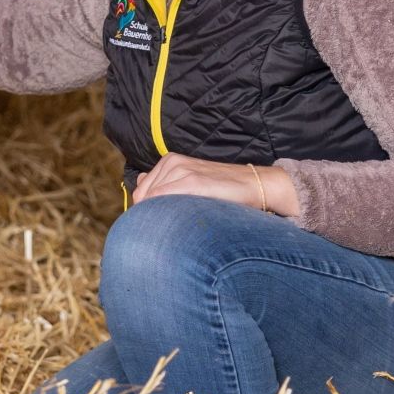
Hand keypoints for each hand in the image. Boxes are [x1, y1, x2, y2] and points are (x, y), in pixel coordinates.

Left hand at [132, 153, 297, 215]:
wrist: (253, 185)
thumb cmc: (221, 190)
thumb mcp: (189, 180)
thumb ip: (163, 182)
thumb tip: (140, 182)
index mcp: (169, 161)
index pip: (140, 192)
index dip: (144, 212)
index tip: (153, 227)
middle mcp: (172, 162)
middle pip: (142, 198)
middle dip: (148, 216)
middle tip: (165, 231)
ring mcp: (181, 169)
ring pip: (151, 201)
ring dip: (158, 218)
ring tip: (177, 229)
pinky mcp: (193, 181)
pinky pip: (163, 200)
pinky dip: (166, 215)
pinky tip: (178, 226)